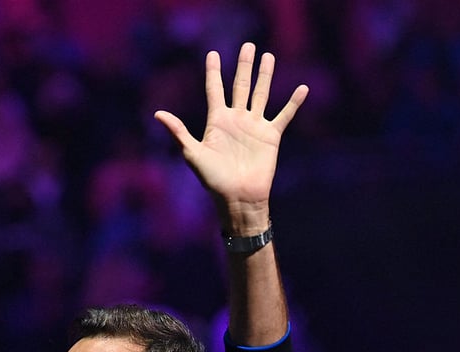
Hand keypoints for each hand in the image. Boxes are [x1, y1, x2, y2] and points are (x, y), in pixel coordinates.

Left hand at [154, 43, 306, 233]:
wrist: (238, 197)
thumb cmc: (213, 179)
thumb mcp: (192, 154)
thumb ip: (178, 132)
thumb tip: (157, 114)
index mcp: (217, 121)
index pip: (215, 90)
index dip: (213, 72)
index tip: (213, 53)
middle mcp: (236, 119)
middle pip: (240, 86)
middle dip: (244, 66)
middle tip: (248, 45)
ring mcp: (254, 126)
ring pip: (261, 94)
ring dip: (265, 76)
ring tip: (268, 56)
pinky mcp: (271, 136)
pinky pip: (284, 116)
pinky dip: (293, 103)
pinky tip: (302, 88)